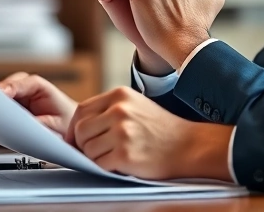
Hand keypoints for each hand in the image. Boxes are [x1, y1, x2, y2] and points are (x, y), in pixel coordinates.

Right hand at [0, 72, 77, 143]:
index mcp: (35, 86)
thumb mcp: (58, 124)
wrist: (69, 130)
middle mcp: (18, 91)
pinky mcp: (3, 118)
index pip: (16, 84)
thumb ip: (41, 123)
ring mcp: (9, 104)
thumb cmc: (66, 120)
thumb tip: (26, 124)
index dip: (4, 89)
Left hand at [65, 87, 232, 180]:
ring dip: (95, 158)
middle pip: (80, 130)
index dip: (74, 128)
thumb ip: (109, 111)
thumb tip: (77, 130)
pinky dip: (105, 168)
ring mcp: (122, 132)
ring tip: (114, 157)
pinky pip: (99, 164)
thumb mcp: (135, 106)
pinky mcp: (125, 154)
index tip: (76, 140)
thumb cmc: (162, 129)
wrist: (189, 145)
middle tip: (94, 152)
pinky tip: (121, 164)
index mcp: (120, 95)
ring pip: (88, 149)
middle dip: (82, 145)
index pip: (82, 110)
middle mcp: (119, 110)